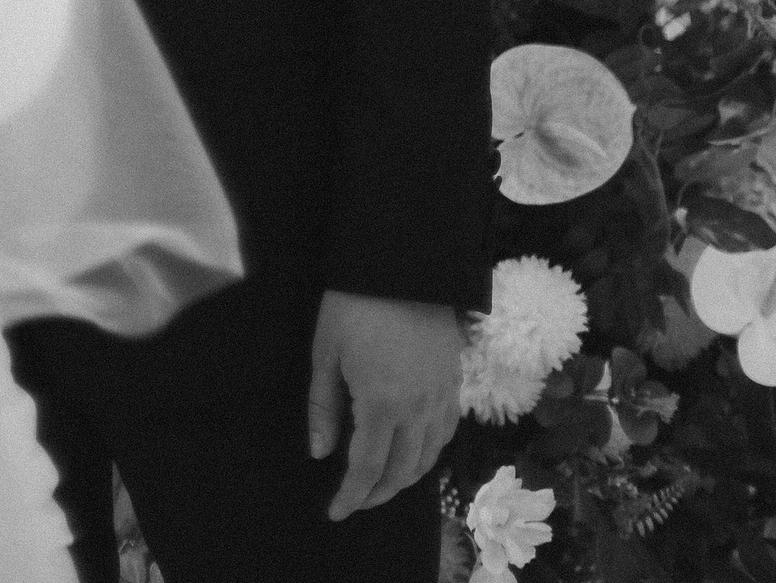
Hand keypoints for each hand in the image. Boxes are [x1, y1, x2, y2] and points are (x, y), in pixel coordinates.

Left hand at [307, 290, 460, 522]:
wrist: (402, 264)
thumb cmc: (354, 304)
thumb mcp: (326, 352)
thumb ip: (323, 407)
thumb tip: (321, 454)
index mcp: (381, 404)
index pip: (367, 468)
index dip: (351, 496)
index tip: (335, 512)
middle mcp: (417, 409)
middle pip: (401, 471)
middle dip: (377, 494)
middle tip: (356, 500)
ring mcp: (441, 397)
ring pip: (428, 457)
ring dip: (404, 478)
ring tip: (382, 483)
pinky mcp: (454, 382)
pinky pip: (446, 433)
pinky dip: (429, 453)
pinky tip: (415, 452)